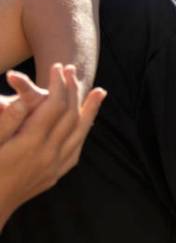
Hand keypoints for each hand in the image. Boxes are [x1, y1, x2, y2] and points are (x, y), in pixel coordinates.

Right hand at [0, 65, 105, 223]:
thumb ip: (7, 121)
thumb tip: (26, 100)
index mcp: (30, 143)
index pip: (54, 106)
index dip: (58, 84)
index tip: (57, 67)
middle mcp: (47, 155)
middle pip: (70, 115)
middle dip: (73, 90)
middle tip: (72, 70)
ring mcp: (54, 167)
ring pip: (79, 133)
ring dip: (89, 110)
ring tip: (99, 92)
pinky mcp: (54, 175)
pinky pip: (76, 150)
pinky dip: (83, 133)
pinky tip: (86, 124)